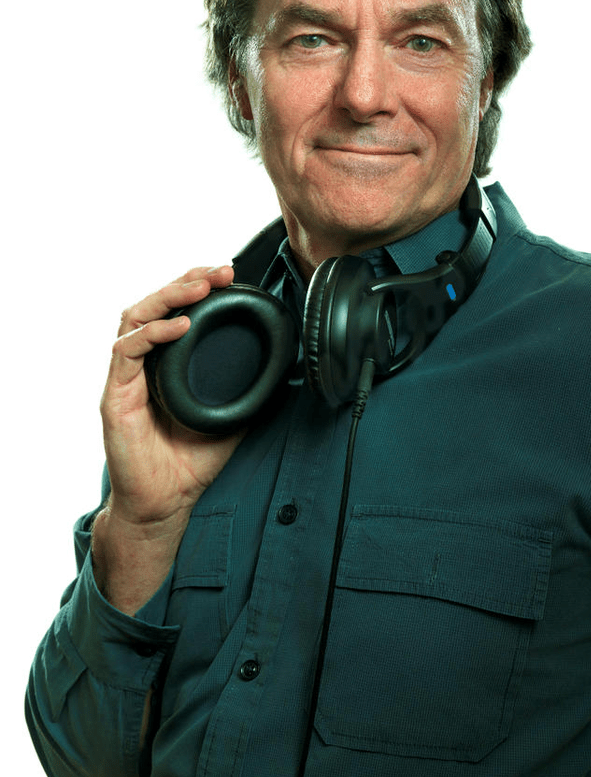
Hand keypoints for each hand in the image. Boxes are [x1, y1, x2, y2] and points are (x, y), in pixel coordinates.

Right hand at [99, 265, 244, 529]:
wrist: (166, 504)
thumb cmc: (192, 462)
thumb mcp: (233, 419)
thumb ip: (251, 393)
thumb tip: (289, 370)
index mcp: (167, 364)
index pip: (176, 310)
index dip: (198, 286)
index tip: (229, 274)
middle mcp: (143, 364)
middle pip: (155, 305)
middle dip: (187, 281)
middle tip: (219, 271)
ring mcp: (127, 378)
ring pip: (136, 318)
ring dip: (168, 297)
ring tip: (200, 287)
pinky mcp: (115, 397)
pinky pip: (127, 353)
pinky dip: (153, 334)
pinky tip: (179, 326)